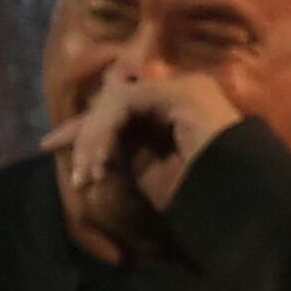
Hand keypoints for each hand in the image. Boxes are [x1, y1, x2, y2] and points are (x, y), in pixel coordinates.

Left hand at [40, 72, 242, 260]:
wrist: (239, 203)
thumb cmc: (199, 194)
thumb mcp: (147, 168)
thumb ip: (122, 145)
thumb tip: (88, 135)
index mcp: (176, 108)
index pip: (121, 106)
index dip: (86, 125)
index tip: (51, 144)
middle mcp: (181, 90)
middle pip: (114, 97)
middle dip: (82, 128)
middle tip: (58, 153)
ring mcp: (184, 87)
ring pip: (116, 99)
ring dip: (93, 137)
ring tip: (89, 175)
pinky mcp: (182, 92)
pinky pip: (125, 101)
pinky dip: (106, 131)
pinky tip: (103, 162)